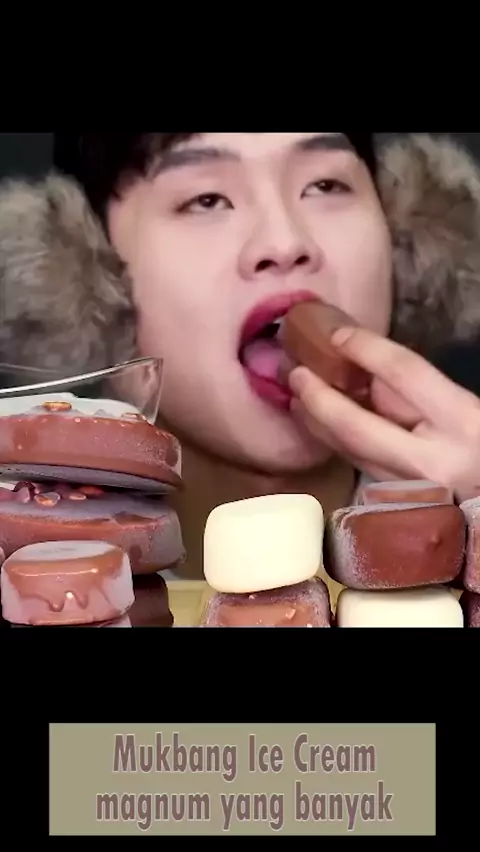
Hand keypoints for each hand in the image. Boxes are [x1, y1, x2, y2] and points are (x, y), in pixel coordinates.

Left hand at [288, 326, 479, 497]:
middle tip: (294, 373)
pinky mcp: (400, 509)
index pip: (404, 373)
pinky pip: (359, 466)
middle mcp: (432, 461)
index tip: (337, 334)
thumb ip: (423, 391)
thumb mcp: (468, 408)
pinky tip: (319, 426)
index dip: (367, 349)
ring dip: (316, 422)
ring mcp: (412, 491)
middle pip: (356, 425)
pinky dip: (336, 442)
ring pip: (349, 451)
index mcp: (462, 421)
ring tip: (295, 396)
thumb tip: (367, 369)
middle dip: (319, 398)